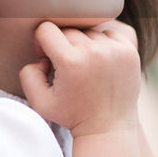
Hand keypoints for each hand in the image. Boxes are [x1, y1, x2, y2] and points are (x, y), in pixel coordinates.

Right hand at [18, 20, 140, 136]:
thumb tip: (42, 56)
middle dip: (62, 45)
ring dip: (83, 44)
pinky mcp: (129, 51)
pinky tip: (99, 63)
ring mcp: (115, 50)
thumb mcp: (39, 101)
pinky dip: (102, 44)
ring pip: (88, 31)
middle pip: (67, 29)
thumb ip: (27, 74)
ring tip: (84, 67)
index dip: (41, 43)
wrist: (108, 128)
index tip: (48, 59)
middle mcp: (94, 52)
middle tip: (67, 67)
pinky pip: (109, 33)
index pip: (46, 29)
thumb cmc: (72, 115)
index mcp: (70, 62)